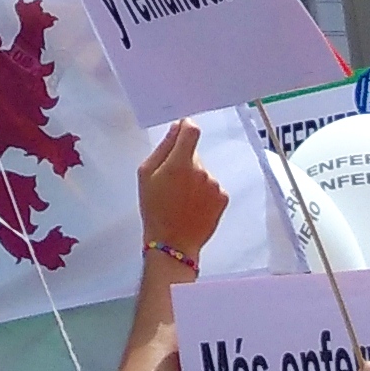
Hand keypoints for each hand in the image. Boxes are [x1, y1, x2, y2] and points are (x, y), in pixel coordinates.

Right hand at [138, 121, 227, 264]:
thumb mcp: (146, 174)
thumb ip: (163, 148)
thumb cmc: (154, 208)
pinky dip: (204, 192)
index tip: (181, 132)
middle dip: (184, 161)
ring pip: (204, 171)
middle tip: (171, 181)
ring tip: (181, 197)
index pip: (191, 130)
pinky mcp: (223, 198)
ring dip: (194, 178)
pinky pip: (212, 186)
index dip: (186, 127)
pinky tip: (192, 205)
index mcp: (180, 163)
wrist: (173, 242)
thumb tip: (176, 129)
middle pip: (195, 154)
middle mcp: (202, 171)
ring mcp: (215, 185)